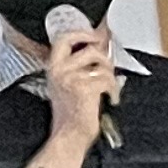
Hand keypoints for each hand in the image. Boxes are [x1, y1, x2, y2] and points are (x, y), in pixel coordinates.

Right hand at [40, 25, 120, 147]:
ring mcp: (71, 79)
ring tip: (109, 87)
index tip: (93, 35)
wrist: (70, 134)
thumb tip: (97, 47)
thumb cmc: (71, 112)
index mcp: (53, 68)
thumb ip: (76, 65)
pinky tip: (112, 98)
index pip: (63, 40)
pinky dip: (114, 90)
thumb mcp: (66, 84)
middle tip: (107, 63)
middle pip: (88, 49)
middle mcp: (59, 70)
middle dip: (103, 54)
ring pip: (102, 65)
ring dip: (111, 76)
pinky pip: (107, 80)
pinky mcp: (85, 88)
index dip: (81, 33)